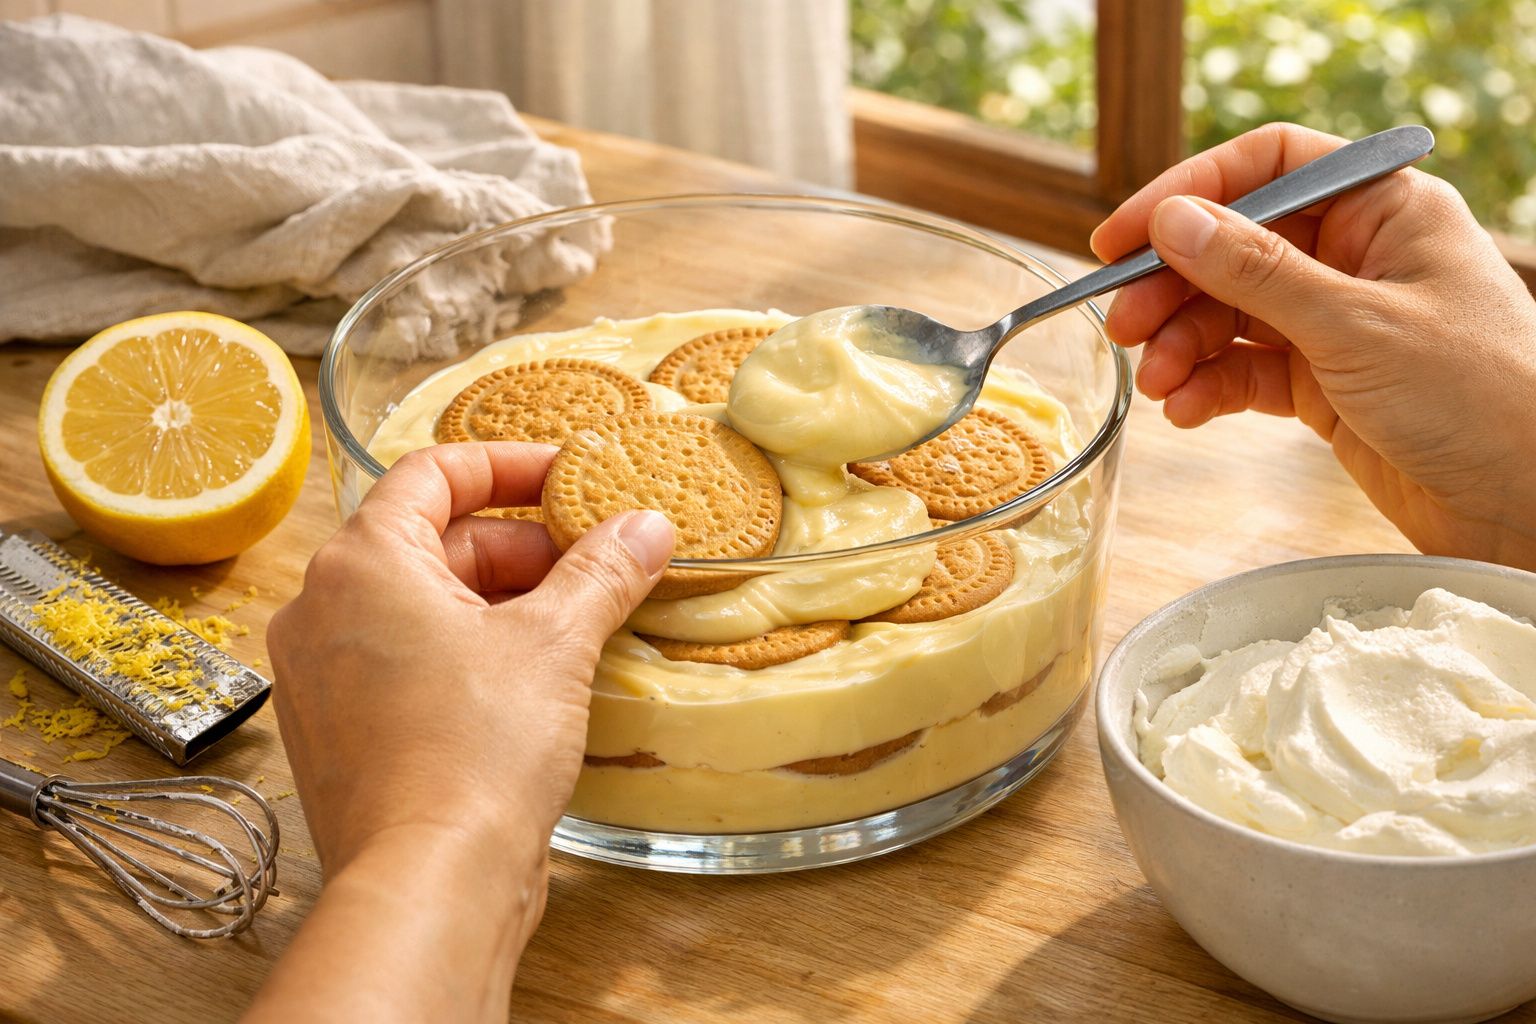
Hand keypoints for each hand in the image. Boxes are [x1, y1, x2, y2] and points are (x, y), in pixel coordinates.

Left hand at [250, 442, 672, 1022]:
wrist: (428, 881)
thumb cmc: (476, 752)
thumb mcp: (556, 644)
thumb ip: (602, 571)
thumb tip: (646, 526)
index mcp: (361, 563)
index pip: (432, 473)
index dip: (509, 467)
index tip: (569, 478)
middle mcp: (321, 609)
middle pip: (432, 542)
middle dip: (521, 547)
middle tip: (595, 563)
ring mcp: (322, 675)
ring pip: (421, 606)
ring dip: (501, 602)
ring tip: (578, 622)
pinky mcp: (340, 732)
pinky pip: (407, 661)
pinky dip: (468, 652)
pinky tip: (534, 679)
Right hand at [1091, 122, 1535, 569]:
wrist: (1527, 504)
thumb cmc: (1482, 397)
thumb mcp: (1355, 326)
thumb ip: (1256, 273)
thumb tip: (1173, 221)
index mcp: (1383, 209)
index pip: (1268, 169)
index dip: (1188, 194)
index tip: (1121, 238)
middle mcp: (1355, 257)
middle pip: (1233, 247)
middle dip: (1172, 287)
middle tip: (1122, 327)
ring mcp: (1336, 322)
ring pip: (1229, 315)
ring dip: (1183, 347)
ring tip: (1157, 384)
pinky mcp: (1323, 384)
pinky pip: (1244, 371)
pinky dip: (1207, 388)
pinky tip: (1185, 411)